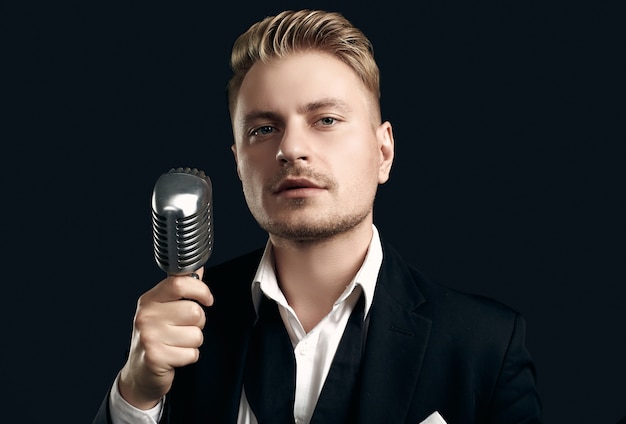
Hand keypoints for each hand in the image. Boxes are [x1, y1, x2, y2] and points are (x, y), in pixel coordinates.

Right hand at [117, 267, 213, 409]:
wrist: (140, 372)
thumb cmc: (155, 337)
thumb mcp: (163, 309)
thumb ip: (181, 289)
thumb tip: (197, 268)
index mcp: (150, 300)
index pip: (179, 283)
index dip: (200, 290)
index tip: (207, 299)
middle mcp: (147, 316)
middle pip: (194, 311)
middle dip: (198, 323)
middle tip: (184, 329)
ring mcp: (150, 336)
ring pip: (197, 335)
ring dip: (193, 342)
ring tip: (178, 344)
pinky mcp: (156, 357)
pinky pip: (192, 354)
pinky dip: (189, 357)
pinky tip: (175, 356)